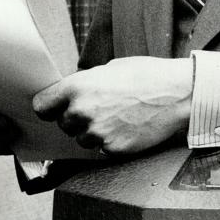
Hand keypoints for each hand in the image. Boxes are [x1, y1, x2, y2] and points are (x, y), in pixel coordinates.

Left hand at [32, 57, 192, 154]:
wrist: (178, 93)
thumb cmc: (147, 76)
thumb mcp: (108, 70)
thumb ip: (85, 85)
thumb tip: (72, 96)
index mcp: (76, 87)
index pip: (41, 106)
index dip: (49, 107)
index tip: (56, 108)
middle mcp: (82, 112)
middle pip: (63, 124)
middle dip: (76, 119)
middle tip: (100, 109)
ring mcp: (97, 134)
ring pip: (82, 140)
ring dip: (93, 133)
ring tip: (117, 118)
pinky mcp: (113, 149)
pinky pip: (101, 149)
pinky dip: (111, 142)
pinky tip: (127, 128)